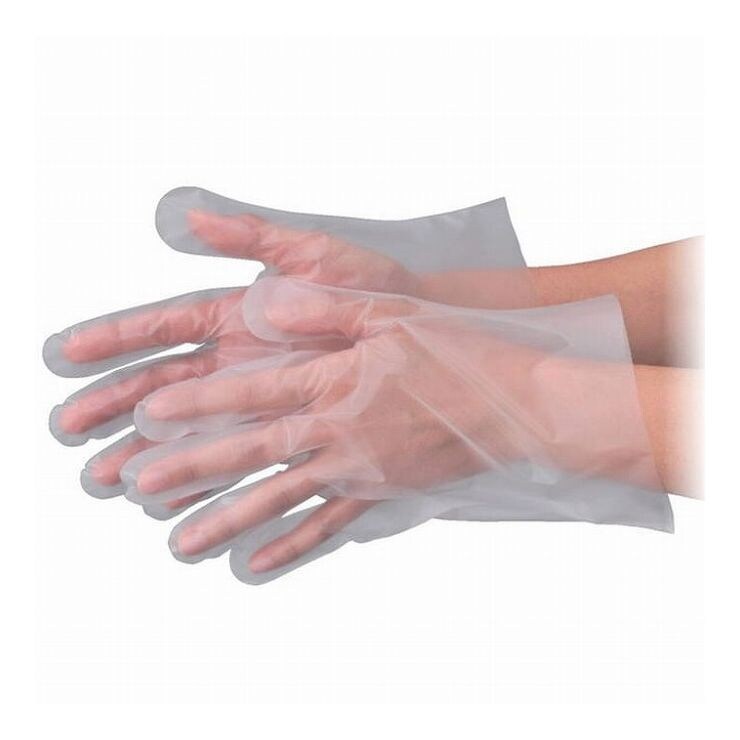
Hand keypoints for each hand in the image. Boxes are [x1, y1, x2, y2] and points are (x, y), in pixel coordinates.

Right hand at [45, 209, 422, 502]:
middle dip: (115, 405)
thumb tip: (188, 215)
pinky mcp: (295, 431)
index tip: (66, 352)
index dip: (116, 338)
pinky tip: (181, 503)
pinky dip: (214, 481)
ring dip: (151, 452)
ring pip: (195, 429)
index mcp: (237, 315)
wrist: (422, 326)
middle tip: (68, 428)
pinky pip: (246, 458)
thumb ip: (252, 237)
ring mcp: (264, 400)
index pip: (165, 327)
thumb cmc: (369, 285)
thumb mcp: (312, 251)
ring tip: (107, 479)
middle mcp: (240, 361)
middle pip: (166, 386)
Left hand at [129, 278, 660, 574]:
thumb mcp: (393, 311)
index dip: (200, 403)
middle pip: (255, 451)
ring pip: (280, 497)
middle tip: (138, 485)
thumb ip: (328, 309)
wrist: (518, 403)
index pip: (255, 392)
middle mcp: (339, 429)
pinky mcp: (380, 490)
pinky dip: (290, 546)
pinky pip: (328, 524)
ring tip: (179, 542)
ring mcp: (359, 467)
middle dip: (193, 467)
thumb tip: (268, 303)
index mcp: (337, 379)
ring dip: (227, 518)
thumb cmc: (458, 351)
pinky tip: (256, 565)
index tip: (149, 417)